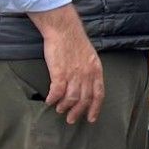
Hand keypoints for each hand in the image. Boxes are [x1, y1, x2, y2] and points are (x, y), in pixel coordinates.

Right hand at [33, 7, 104, 124]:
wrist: (64, 29)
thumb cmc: (75, 41)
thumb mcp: (90, 56)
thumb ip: (90, 70)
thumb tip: (86, 84)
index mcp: (96, 70)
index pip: (99, 94)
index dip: (95, 108)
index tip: (91, 118)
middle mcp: (87, 74)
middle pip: (85, 99)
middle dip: (78, 112)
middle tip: (71, 119)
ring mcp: (74, 74)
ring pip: (71, 98)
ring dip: (64, 106)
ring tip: (59, 110)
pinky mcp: (60, 72)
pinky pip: (57, 92)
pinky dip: (53, 99)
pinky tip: (49, 101)